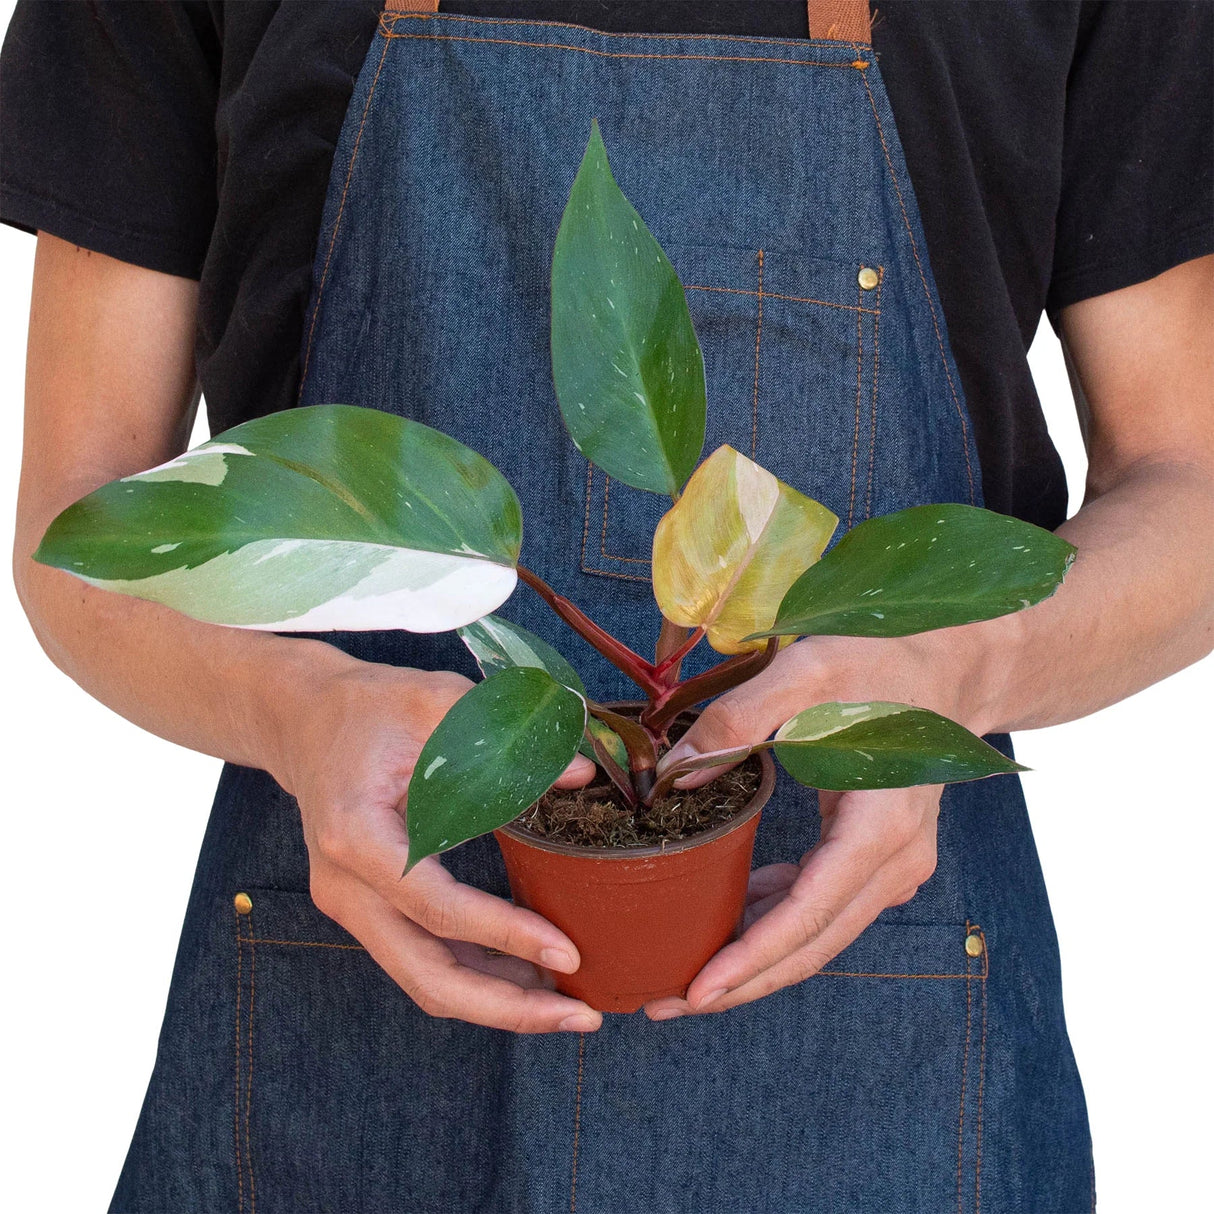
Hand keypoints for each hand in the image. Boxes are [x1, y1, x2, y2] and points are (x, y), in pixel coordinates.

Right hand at [274, 658, 601, 1033]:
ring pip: (426, 981)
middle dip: (507, 1008)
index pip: (436, 906)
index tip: (567, 953)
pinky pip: (425, 960)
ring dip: (497, 1003)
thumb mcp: (438, 704)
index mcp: (357, 837)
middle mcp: (346, 888)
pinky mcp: (370, 910)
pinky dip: (479, 977)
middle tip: (581, 1018)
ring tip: (569, 1008)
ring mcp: (353, 906)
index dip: (505, 935)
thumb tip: (582, 778)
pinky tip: (530, 977)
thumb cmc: (370, 707)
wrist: (304, 719)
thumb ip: (507, 743)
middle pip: (427, 976)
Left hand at [643, 634, 973, 1018]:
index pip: (810, 915)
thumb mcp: (804, 674)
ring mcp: (892, 866)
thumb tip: (675, 775)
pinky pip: (822, 905)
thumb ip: (737, 721)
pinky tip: (730, 914)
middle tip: (666, 1003)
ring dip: (755, 957)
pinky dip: (774, 919)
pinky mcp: (877, 857)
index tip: (697, 992)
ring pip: (817, 934)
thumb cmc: (880, 663)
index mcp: (879, 827)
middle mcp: (895, 862)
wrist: (946, 666)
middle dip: (742, 982)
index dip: (752, 959)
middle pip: (813, 944)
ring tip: (684, 973)